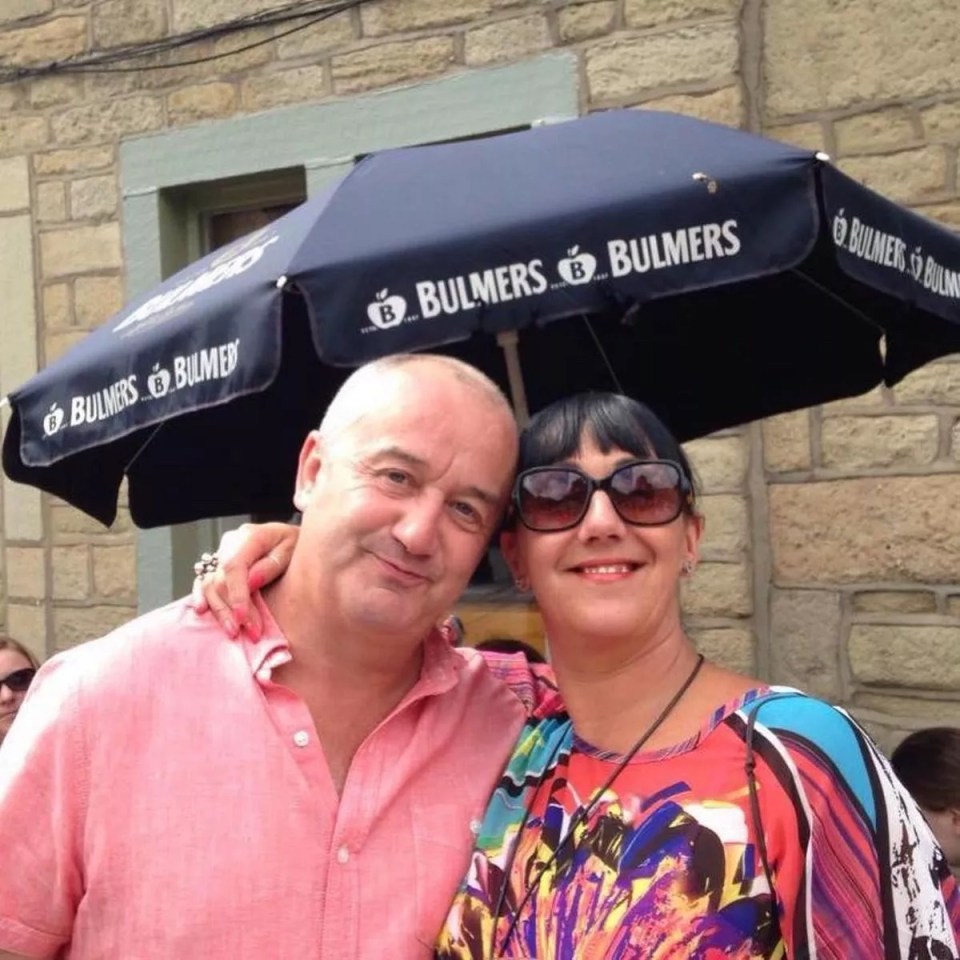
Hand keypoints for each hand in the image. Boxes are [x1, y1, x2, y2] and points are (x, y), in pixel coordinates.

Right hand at [191, 522, 298, 637]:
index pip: (235, 567)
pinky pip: (204, 583)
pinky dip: (202, 598)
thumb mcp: (293, 549)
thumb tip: (251, 581)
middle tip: (252, 633)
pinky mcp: (219, 567)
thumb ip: (272, 565)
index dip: (236, 595)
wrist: (294, 539)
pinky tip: (202, 611)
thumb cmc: (296, 544)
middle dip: (233, 610)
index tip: (242, 618)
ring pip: (210, 585)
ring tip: (234, 632)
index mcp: (251, 536)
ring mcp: (222, 555)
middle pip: (222, 580)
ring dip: (220, 611)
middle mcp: (231, 544)